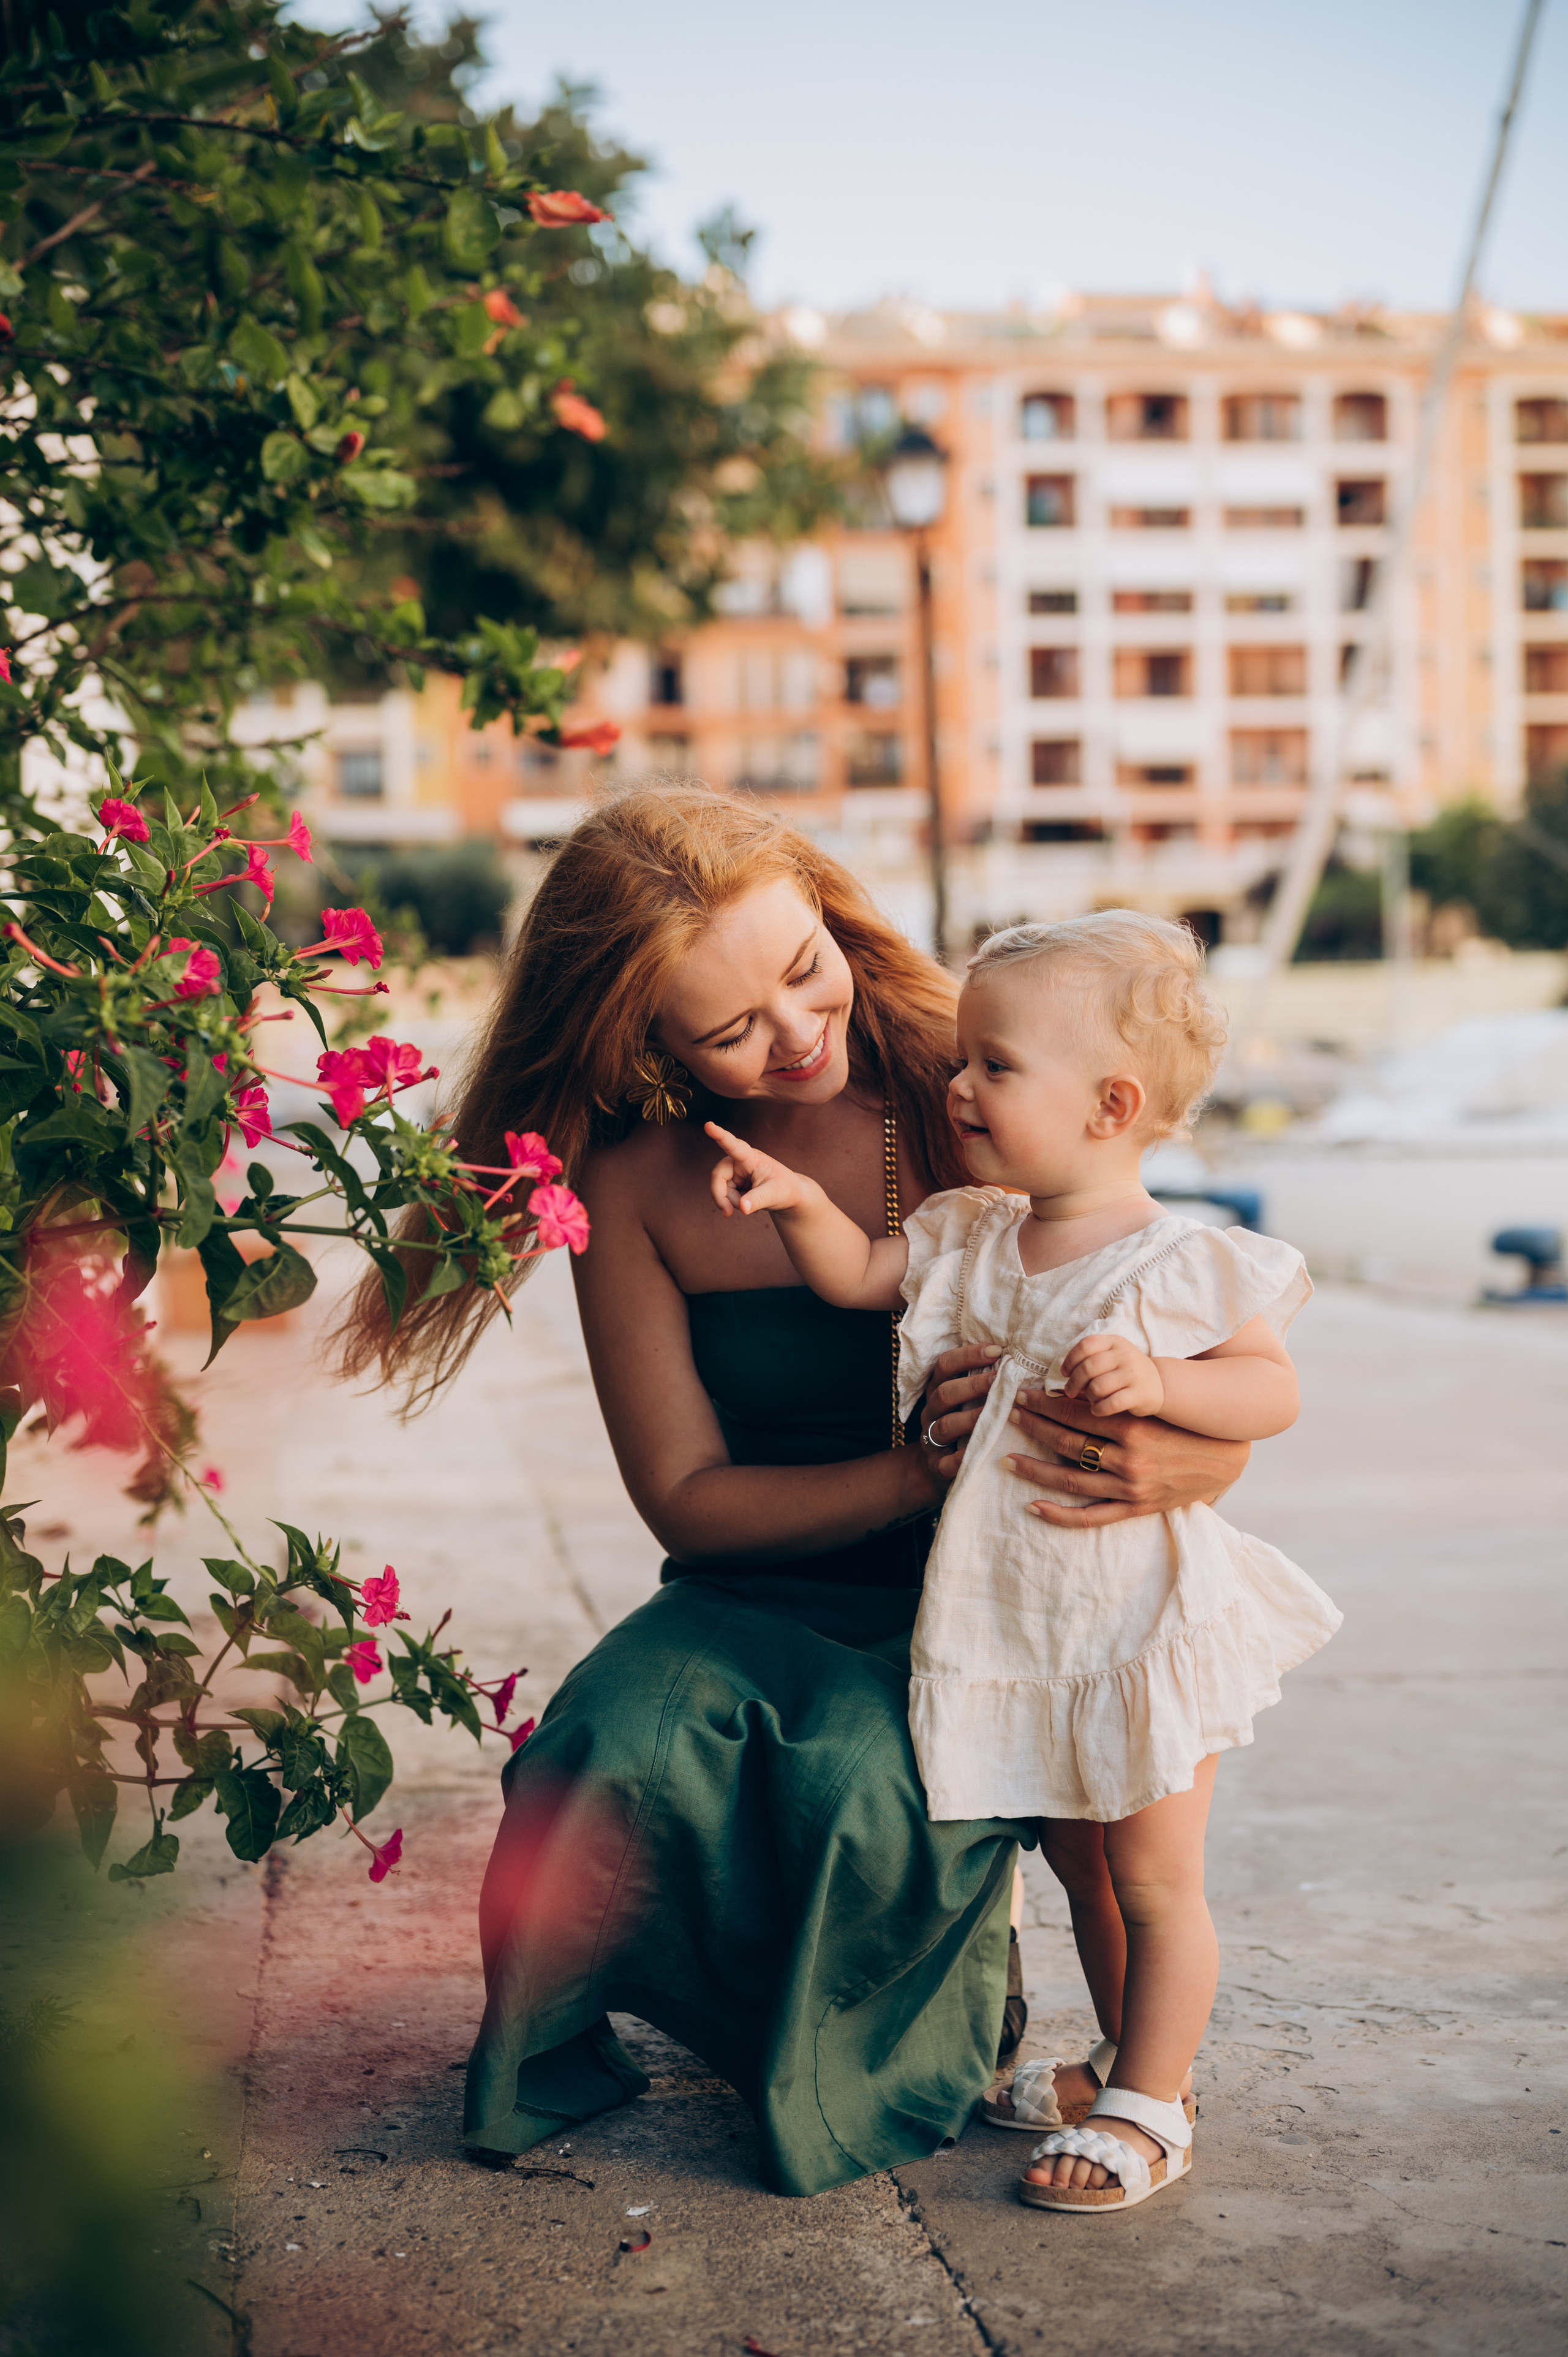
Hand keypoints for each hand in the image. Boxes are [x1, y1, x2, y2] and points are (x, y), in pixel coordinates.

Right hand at [705, 1120, 817, 1220]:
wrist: (788, 1195)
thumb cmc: (784, 1189)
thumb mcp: (774, 1195)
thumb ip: (757, 1200)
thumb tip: (743, 1208)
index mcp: (751, 1158)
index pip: (734, 1146)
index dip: (720, 1135)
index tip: (709, 1125)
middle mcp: (739, 1161)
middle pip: (718, 1176)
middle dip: (721, 1196)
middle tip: (727, 1213)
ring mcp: (735, 1171)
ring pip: (720, 1188)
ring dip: (731, 1202)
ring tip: (750, 1204)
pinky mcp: (733, 1181)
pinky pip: (724, 1195)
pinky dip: (733, 1203)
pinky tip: (747, 1203)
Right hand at [917, 1342, 1002, 1482]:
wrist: (938, 1468)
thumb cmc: (964, 1425)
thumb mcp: (966, 1401)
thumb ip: (983, 1382)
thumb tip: (1017, 1359)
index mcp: (939, 1390)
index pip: (945, 1365)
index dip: (967, 1355)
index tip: (996, 1350)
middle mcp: (933, 1412)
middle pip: (944, 1393)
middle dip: (972, 1384)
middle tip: (998, 1379)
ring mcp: (932, 1439)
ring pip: (945, 1425)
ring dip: (969, 1418)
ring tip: (994, 1414)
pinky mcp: (937, 1466)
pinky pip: (945, 1463)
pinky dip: (961, 1458)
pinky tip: (980, 1452)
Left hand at [1002, 1387, 1249, 1527]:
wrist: (1225, 1459)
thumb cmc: (1184, 1426)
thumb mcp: (1152, 1408)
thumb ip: (1117, 1403)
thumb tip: (1073, 1392)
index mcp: (1132, 1427)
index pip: (1076, 1413)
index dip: (1045, 1404)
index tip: (1023, 1395)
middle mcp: (1128, 1458)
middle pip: (1067, 1443)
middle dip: (1034, 1427)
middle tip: (1010, 1416)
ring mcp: (1130, 1487)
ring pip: (1070, 1479)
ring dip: (1035, 1469)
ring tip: (1008, 1459)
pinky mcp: (1135, 1508)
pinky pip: (1090, 1516)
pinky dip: (1060, 1514)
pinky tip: (1034, 1506)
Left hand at [1061, 1332, 1163, 1418]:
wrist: (1159, 1384)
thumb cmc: (1125, 1371)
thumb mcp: (1112, 1356)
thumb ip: (1090, 1359)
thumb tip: (1064, 1375)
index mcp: (1114, 1342)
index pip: (1086, 1345)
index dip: (1070, 1360)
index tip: (1065, 1373)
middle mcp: (1125, 1355)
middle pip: (1088, 1367)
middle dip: (1074, 1382)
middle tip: (1070, 1391)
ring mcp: (1133, 1374)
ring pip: (1097, 1387)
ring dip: (1088, 1396)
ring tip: (1091, 1399)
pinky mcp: (1139, 1394)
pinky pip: (1110, 1404)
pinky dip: (1099, 1409)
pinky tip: (1097, 1410)